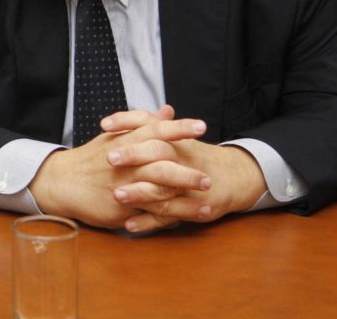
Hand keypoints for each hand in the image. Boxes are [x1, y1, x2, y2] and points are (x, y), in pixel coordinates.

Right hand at [29, 106, 210, 228]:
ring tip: (208, 198)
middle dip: (186, 170)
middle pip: (161, 162)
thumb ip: (144, 123)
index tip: (201, 127)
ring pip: (159, 189)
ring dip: (184, 194)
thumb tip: (168, 110)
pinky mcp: (122, 205)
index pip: (155, 130)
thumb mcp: (115, 136)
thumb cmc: (91, 158)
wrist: (62, 182)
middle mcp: (127, 162)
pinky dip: (174, 214)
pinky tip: (192, 216)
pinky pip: (152, 210)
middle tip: (208, 175)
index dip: (178, 128)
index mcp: (125, 141)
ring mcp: (125, 184)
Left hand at [106, 129, 266, 232]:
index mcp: (173, 139)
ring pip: (161, 188)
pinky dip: (147, 221)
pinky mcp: (188, 207)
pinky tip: (128, 224)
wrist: (232, 177)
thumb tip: (128, 111)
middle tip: (109, 158)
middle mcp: (179, 159)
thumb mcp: (177, 136)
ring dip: (138, 192)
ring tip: (117, 195)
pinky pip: (166, 216)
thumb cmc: (194, 155)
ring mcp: (184, 185)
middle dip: (133, 155)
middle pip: (157, 152)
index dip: (127, 122)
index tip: (104, 125)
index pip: (150, 124)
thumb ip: (155, 123)